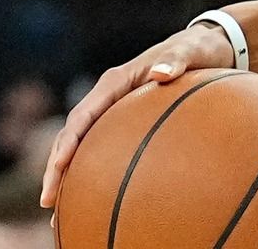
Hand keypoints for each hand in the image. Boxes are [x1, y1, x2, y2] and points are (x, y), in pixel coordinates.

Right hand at [39, 23, 237, 207]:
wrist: (211, 46)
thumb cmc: (199, 48)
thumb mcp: (191, 50)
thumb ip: (178, 60)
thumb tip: (161, 73)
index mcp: (116, 82)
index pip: (83, 114)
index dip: (68, 141)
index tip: (59, 166)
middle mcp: (108, 97)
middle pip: (72, 135)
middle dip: (56, 168)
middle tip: (47, 202)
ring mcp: (114, 110)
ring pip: (82, 146)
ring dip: (67, 176)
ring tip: (58, 211)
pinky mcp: (125, 122)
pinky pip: (104, 149)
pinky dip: (94, 172)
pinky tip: (95, 200)